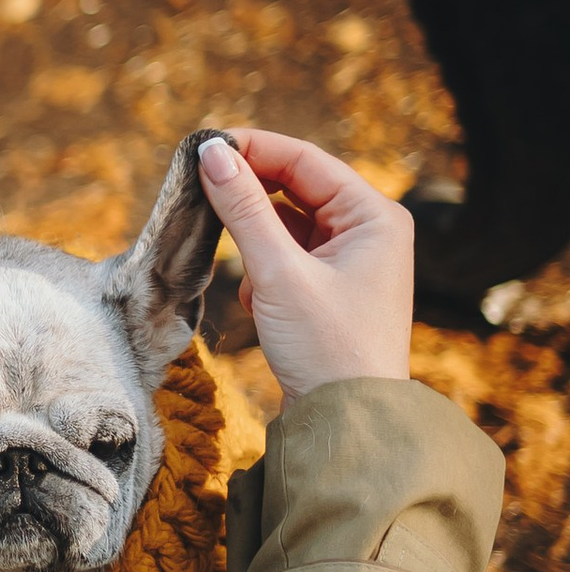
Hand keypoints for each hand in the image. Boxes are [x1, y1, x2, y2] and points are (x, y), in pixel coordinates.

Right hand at [197, 129, 412, 400]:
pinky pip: (289, 257)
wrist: (347, 424)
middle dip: (249, 197)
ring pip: (288, 224)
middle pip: (296, 188)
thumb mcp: (278, 273)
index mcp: (374, 216)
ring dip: (255, 241)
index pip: (305, 160)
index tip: (202, 148)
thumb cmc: (327, 348)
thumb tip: (212, 153)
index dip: (253, 148)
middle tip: (198, 191)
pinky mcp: (333, 289)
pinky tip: (257, 302)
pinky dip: (264, 271)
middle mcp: (370, 231)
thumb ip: (243, 209)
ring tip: (238, 267)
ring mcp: (352, 261)